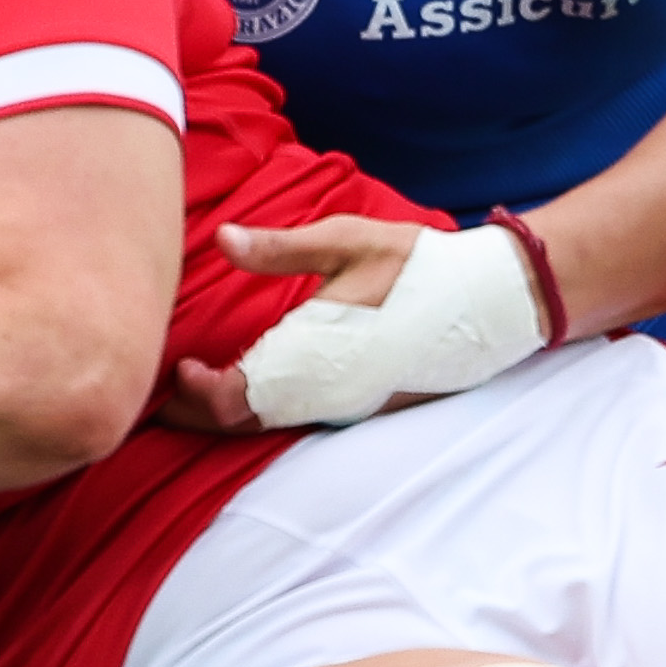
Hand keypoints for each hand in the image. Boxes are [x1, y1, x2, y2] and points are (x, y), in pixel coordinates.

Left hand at [166, 214, 421, 429]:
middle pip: (244, 424)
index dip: (196, 392)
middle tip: (172, 385)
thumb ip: (282, 249)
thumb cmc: (420, 267)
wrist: (493, 302)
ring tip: (199, 388)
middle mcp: (328, 395)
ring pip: (272, 426)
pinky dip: (266, 410)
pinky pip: (301, 419)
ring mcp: (348, 407)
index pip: (234, 400)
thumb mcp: (348, 242)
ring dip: (232, 411)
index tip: (182, 364)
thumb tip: (224, 239)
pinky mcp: (365, 408)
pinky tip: (255, 386)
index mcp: (316, 358)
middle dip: (200, 410)